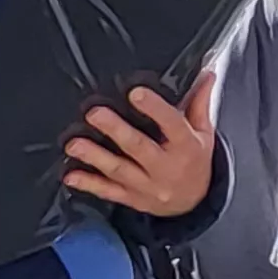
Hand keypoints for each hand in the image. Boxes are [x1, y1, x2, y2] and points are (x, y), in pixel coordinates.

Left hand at [65, 77, 219, 218]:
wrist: (193, 203)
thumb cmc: (195, 161)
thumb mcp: (203, 133)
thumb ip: (199, 104)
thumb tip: (206, 74)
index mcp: (186, 147)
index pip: (172, 125)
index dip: (155, 108)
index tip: (136, 92)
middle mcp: (166, 168)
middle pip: (139, 147)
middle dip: (116, 130)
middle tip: (95, 113)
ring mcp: (148, 186)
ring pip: (119, 171)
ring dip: (95, 157)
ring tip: (74, 145)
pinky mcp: (132, 198)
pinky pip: (109, 192)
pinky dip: (89, 184)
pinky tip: (71, 176)